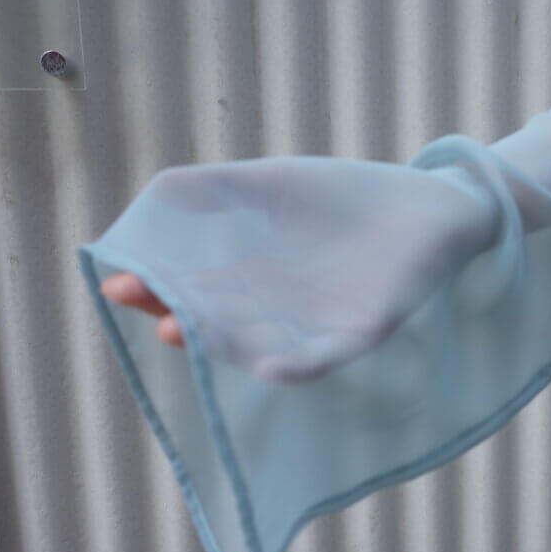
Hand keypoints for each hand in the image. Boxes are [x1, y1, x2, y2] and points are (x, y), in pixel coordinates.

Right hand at [95, 159, 498, 381]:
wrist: (431, 207)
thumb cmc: (351, 197)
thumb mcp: (277, 185)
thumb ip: (223, 188)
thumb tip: (158, 190)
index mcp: (254, 279)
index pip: (193, 292)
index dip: (157, 289)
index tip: (118, 281)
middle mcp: (278, 310)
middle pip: (220, 323)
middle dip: (183, 318)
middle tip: (150, 310)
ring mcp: (319, 324)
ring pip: (262, 344)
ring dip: (226, 344)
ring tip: (187, 331)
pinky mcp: (364, 331)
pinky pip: (327, 357)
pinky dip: (300, 364)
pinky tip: (271, 366)